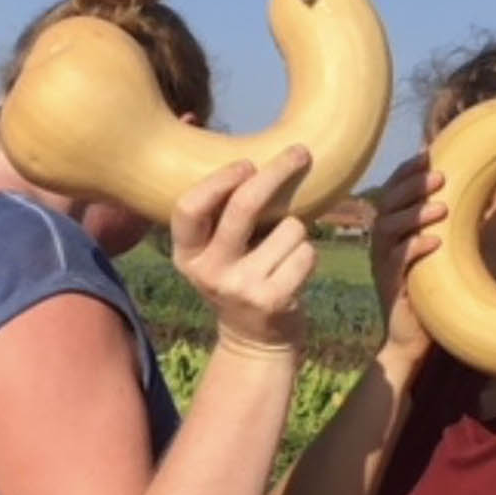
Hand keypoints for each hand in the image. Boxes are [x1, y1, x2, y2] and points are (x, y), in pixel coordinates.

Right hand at [170, 146, 317, 356]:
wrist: (255, 342)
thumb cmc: (240, 280)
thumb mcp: (216, 254)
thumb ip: (223, 219)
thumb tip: (263, 161)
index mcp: (187, 255)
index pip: (189, 208)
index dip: (219, 181)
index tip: (247, 163)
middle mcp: (208, 271)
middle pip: (243, 206)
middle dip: (276, 172)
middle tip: (299, 153)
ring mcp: (240, 288)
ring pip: (289, 228)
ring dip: (297, 232)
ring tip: (284, 254)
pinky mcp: (272, 300)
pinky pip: (306, 253)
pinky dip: (308, 255)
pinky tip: (295, 272)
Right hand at [370, 151, 445, 359]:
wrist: (412, 336)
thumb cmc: (430, 289)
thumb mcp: (440, 250)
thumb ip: (449, 222)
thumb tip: (480, 189)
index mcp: (391, 229)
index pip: (393, 191)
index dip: (406, 172)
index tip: (427, 153)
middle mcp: (381, 243)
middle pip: (387, 204)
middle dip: (412, 187)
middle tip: (440, 177)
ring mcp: (383, 264)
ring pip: (387, 229)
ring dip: (414, 215)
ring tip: (441, 208)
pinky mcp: (390, 285)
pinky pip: (396, 262)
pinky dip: (414, 249)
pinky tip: (435, 243)